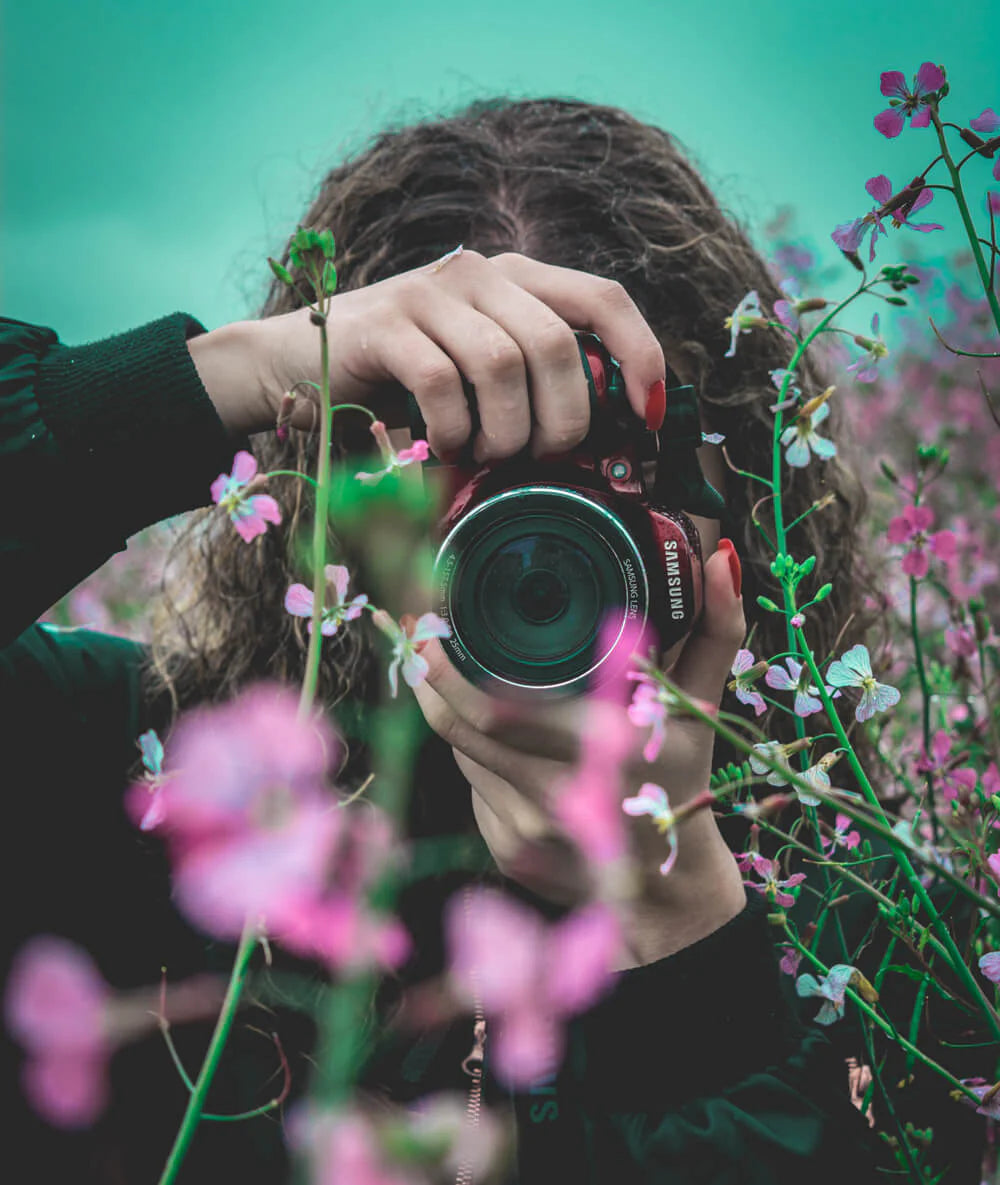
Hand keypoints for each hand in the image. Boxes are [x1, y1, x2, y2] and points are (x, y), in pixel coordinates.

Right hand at [212, 249, 668, 455]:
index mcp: (514, 278)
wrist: (293, 361)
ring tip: (484, 455)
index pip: (604, 298)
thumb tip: (602, 441)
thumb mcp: (476, 370)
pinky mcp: (383, 326)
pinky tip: (443, 445)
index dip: (641, 356)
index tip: (648, 417)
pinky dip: (452, 430)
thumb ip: (531, 382)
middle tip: (540, 460)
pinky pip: (442, 384)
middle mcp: (478, 272)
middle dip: (563, 420)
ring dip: (504, 432)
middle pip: (558, 345)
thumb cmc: (399, 379)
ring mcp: (428, 294)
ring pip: (503, 365)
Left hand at [410, 542, 748, 968]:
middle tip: (421, 637)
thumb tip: (719, 559)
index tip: (433, 626)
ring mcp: (532, 831)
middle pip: (467, 729)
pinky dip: (475, 756)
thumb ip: (716, 630)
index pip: (500, 710)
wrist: (671, 892)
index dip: (451, 671)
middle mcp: (565, 797)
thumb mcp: (701, 706)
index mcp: (610, 750)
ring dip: (451, 713)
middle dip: (432, 679)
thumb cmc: (684, 778)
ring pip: (465, 754)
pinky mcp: (510, 852)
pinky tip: (488, 737)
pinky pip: (473, 787)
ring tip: (444, 673)